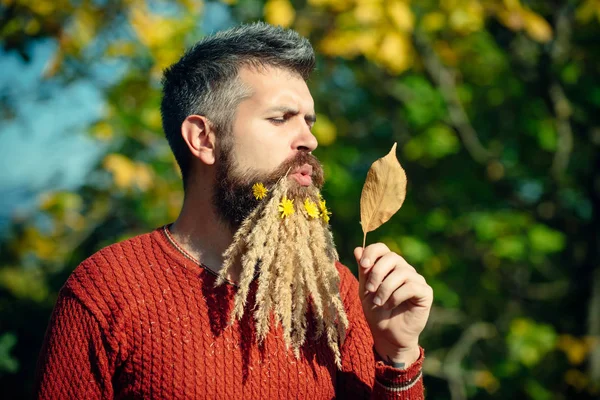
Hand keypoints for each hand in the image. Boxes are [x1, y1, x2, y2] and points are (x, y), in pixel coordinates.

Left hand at [354, 243, 432, 365]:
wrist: (388, 336)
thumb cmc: (377, 312)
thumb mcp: (365, 291)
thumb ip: (364, 271)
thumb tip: (357, 249)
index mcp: (388, 266)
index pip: (382, 248)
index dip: (372, 252)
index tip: (363, 264)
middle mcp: (404, 269)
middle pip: (392, 257)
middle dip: (377, 272)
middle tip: (370, 290)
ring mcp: (416, 280)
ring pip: (402, 272)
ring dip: (385, 288)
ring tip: (379, 303)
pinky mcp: (425, 293)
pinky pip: (411, 286)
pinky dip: (397, 296)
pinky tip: (390, 305)